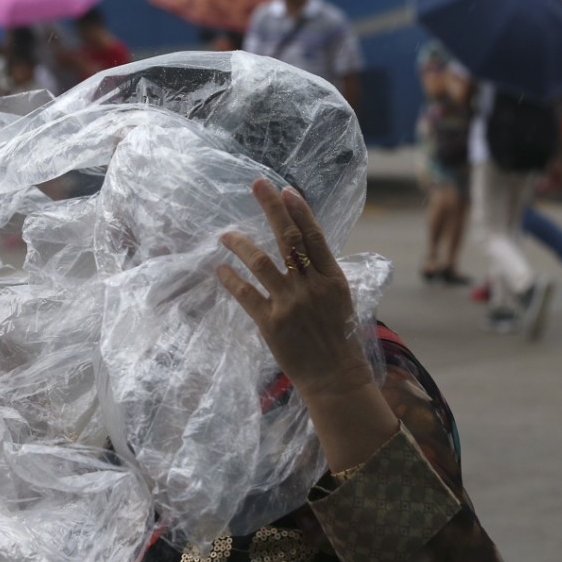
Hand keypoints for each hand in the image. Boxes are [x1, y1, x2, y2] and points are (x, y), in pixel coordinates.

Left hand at [216, 179, 371, 399]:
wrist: (335, 376)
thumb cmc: (338, 337)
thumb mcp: (340, 299)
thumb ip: (321, 274)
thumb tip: (303, 248)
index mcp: (333, 279)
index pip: (314, 237)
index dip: (299, 211)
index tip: (284, 190)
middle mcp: (312, 287)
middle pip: (289, 240)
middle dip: (271, 209)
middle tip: (257, 185)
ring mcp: (291, 304)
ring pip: (262, 263)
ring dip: (241, 244)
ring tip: (225, 234)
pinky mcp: (271, 323)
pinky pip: (246, 294)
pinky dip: (231, 279)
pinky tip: (220, 268)